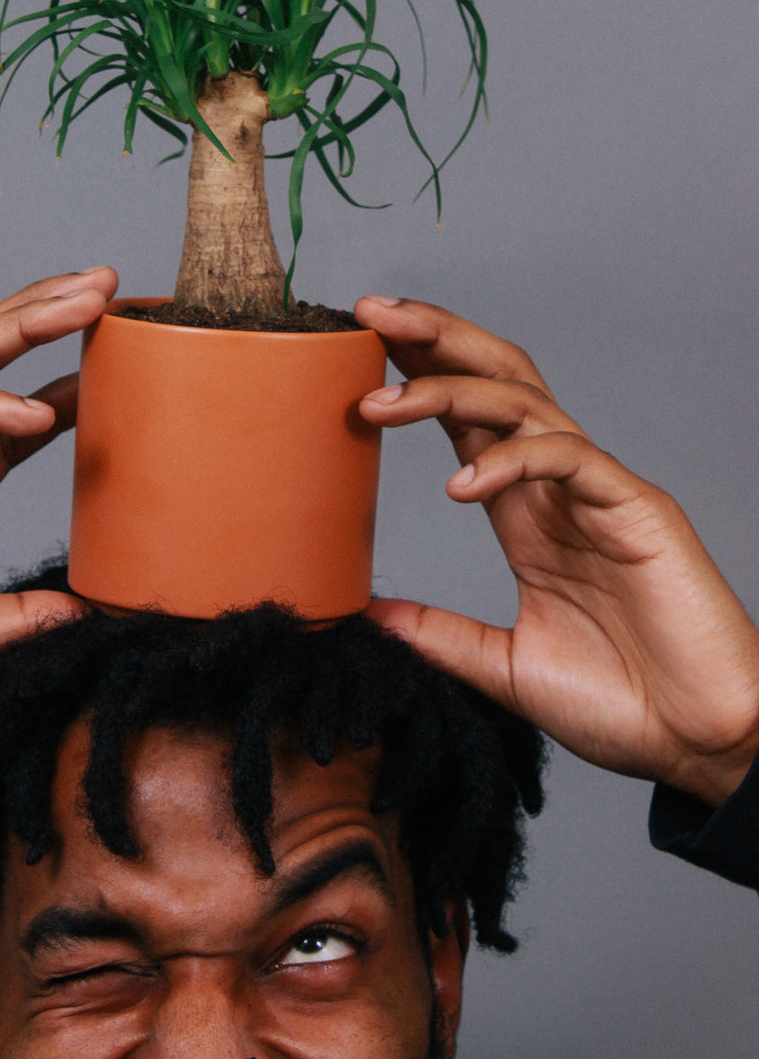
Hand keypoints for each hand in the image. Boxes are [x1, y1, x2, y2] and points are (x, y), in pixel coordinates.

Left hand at [354, 295, 758, 807]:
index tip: (358, 346)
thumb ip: (441, 636)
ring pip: (524, 402)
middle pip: (495, 380)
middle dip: (434, 339)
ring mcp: (598, 491)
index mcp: (526, 513)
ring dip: (450, 388)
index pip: (466, 418)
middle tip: (369, 314)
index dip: (417, 374)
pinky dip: (512, 462)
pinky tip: (462, 487)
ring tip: (384, 400)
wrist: (701, 743)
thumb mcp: (505, 669)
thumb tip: (372, 614)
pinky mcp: (635, 509)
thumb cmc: (624, 705)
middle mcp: (558, 487)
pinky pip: (569, 458)